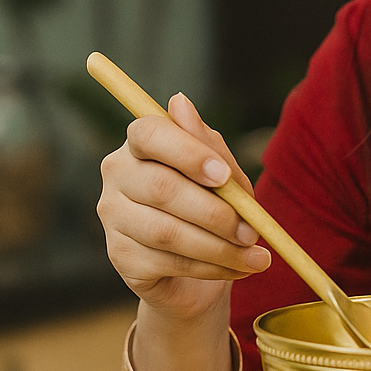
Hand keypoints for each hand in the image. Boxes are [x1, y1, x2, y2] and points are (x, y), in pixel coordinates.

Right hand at [97, 92, 271, 323]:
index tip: (224, 176)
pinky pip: (167, 262)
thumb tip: (180, 101)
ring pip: (166, 232)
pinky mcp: (120, 256)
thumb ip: (208, 146)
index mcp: (140, 143)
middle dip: (216, 213)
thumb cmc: (212, 207)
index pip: (149, 133)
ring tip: (257, 257)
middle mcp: (117, 174)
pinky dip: (210, 268)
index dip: (188, 153)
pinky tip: (237, 268)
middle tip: (253, 231)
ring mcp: (113, 217)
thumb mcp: (222, 175)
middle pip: (162, 188)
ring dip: (219, 247)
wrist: (199, 269)